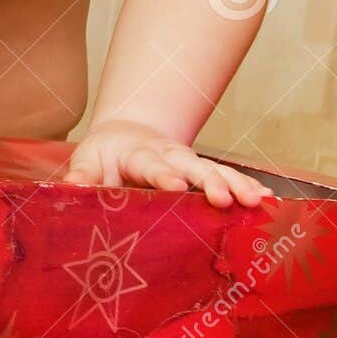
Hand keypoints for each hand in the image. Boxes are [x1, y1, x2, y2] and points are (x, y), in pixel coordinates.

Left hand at [64, 120, 267, 207]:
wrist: (126, 136)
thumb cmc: (104, 157)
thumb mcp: (88, 161)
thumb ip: (82, 176)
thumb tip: (68, 187)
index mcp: (137, 154)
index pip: (150, 163)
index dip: (162, 174)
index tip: (174, 185)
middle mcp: (168, 155)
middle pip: (192, 165)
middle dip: (210, 181)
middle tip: (226, 199)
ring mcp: (189, 163)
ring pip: (215, 171)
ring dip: (237, 185)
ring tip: (257, 201)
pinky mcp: (203, 174)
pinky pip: (228, 180)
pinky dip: (248, 188)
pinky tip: (268, 201)